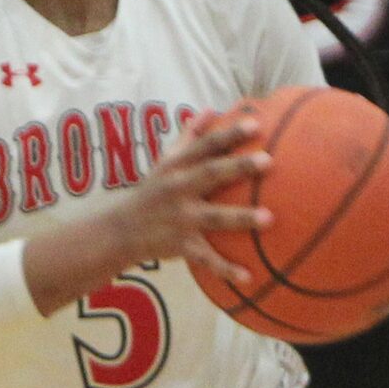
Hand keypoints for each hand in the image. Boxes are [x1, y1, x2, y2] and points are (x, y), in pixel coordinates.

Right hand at [109, 113, 272, 287]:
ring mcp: (179, 219)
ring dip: (240, 218)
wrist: (119, 232)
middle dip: (238, 167)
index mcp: (177, 168)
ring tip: (269, 218)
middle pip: (210, 175)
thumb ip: (189, 137)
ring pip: (213, 217)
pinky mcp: (180, 246)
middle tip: (268, 160)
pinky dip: (225, 270)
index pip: (205, 145)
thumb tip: (211, 110)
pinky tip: (248, 278)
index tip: (255, 123)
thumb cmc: (151, 192)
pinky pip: (205, 259)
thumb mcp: (164, 162)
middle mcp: (178, 190)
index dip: (228, 133)